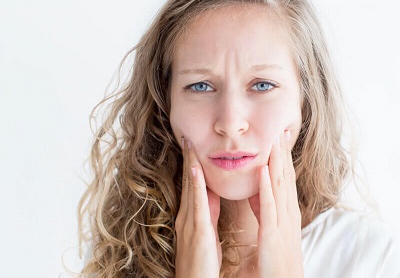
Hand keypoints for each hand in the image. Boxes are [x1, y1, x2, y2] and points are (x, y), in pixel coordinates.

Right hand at [175, 137, 221, 277]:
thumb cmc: (203, 264)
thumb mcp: (206, 233)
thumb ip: (208, 213)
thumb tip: (212, 193)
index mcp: (192, 216)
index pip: (192, 185)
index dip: (192, 164)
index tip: (193, 145)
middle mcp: (187, 216)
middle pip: (188, 182)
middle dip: (188, 159)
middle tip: (187, 136)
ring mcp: (190, 222)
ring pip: (190, 188)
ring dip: (190, 165)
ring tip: (190, 144)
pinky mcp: (197, 230)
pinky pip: (197, 205)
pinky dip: (196, 186)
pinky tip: (196, 171)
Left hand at [248, 130, 303, 277]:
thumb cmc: (278, 261)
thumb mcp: (273, 230)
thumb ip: (267, 210)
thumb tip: (260, 192)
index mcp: (287, 212)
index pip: (286, 179)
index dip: (284, 157)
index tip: (280, 138)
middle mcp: (288, 212)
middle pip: (286, 176)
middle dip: (283, 152)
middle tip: (280, 129)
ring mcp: (282, 221)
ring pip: (280, 185)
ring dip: (277, 161)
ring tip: (273, 140)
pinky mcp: (273, 232)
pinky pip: (270, 205)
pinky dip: (268, 186)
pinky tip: (265, 170)